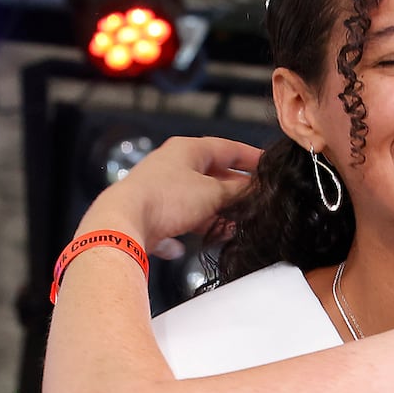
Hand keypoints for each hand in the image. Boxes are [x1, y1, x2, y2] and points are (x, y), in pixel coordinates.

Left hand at [77, 136, 260, 248]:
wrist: (123, 224)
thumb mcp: (213, 193)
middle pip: (214, 176)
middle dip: (236, 191)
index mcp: (188, 150)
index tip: (270, 167)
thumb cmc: (166, 199)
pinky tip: (196, 244)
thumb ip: (240, 191)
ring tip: (236, 228)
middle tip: (258, 202)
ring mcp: (162, 189)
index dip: (252, 158)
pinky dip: (192, 230)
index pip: (229, 148)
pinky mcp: (152, 213)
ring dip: (218, 214)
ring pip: (199, 200)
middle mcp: (173, 166)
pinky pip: (179, 221)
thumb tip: (258, 188)